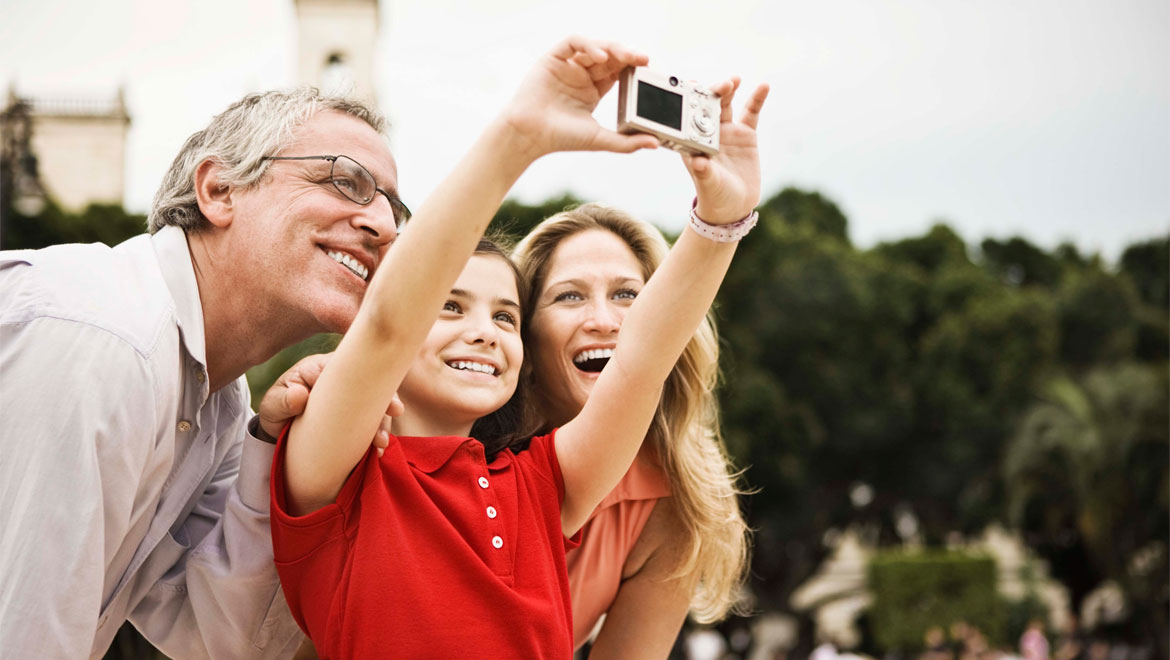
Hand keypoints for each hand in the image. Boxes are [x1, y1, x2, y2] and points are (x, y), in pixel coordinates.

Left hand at [258, 353, 403, 455]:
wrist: (277, 431)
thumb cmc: (276, 410)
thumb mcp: (272, 404)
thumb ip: (283, 400)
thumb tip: (300, 395)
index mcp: (322, 368)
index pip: (348, 365)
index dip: (367, 374)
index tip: (374, 390)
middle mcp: (342, 380)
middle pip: (370, 383)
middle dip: (386, 397)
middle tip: (395, 412)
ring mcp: (352, 400)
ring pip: (376, 405)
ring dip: (383, 422)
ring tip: (381, 443)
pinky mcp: (356, 418)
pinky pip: (372, 423)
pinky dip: (377, 435)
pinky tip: (377, 452)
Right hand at [501, 36, 660, 158]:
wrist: (529, 136)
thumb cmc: (560, 138)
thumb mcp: (599, 139)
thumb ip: (627, 142)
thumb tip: (654, 144)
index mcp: (593, 90)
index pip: (619, 72)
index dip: (633, 68)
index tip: (649, 71)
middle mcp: (582, 75)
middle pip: (610, 56)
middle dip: (628, 55)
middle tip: (644, 60)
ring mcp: (568, 65)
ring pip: (595, 46)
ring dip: (612, 48)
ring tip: (626, 56)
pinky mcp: (554, 58)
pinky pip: (574, 42)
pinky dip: (589, 45)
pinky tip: (600, 57)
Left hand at [682, 79, 769, 223]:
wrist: (734, 205)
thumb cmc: (715, 195)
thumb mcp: (709, 184)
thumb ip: (704, 172)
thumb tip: (697, 162)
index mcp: (692, 141)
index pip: (688, 117)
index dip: (690, 101)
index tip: (693, 89)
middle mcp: (707, 131)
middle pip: (708, 106)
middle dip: (712, 93)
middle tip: (721, 85)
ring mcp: (726, 130)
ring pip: (727, 104)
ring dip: (729, 90)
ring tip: (734, 80)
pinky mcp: (745, 133)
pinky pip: (751, 112)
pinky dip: (757, 99)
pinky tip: (764, 86)